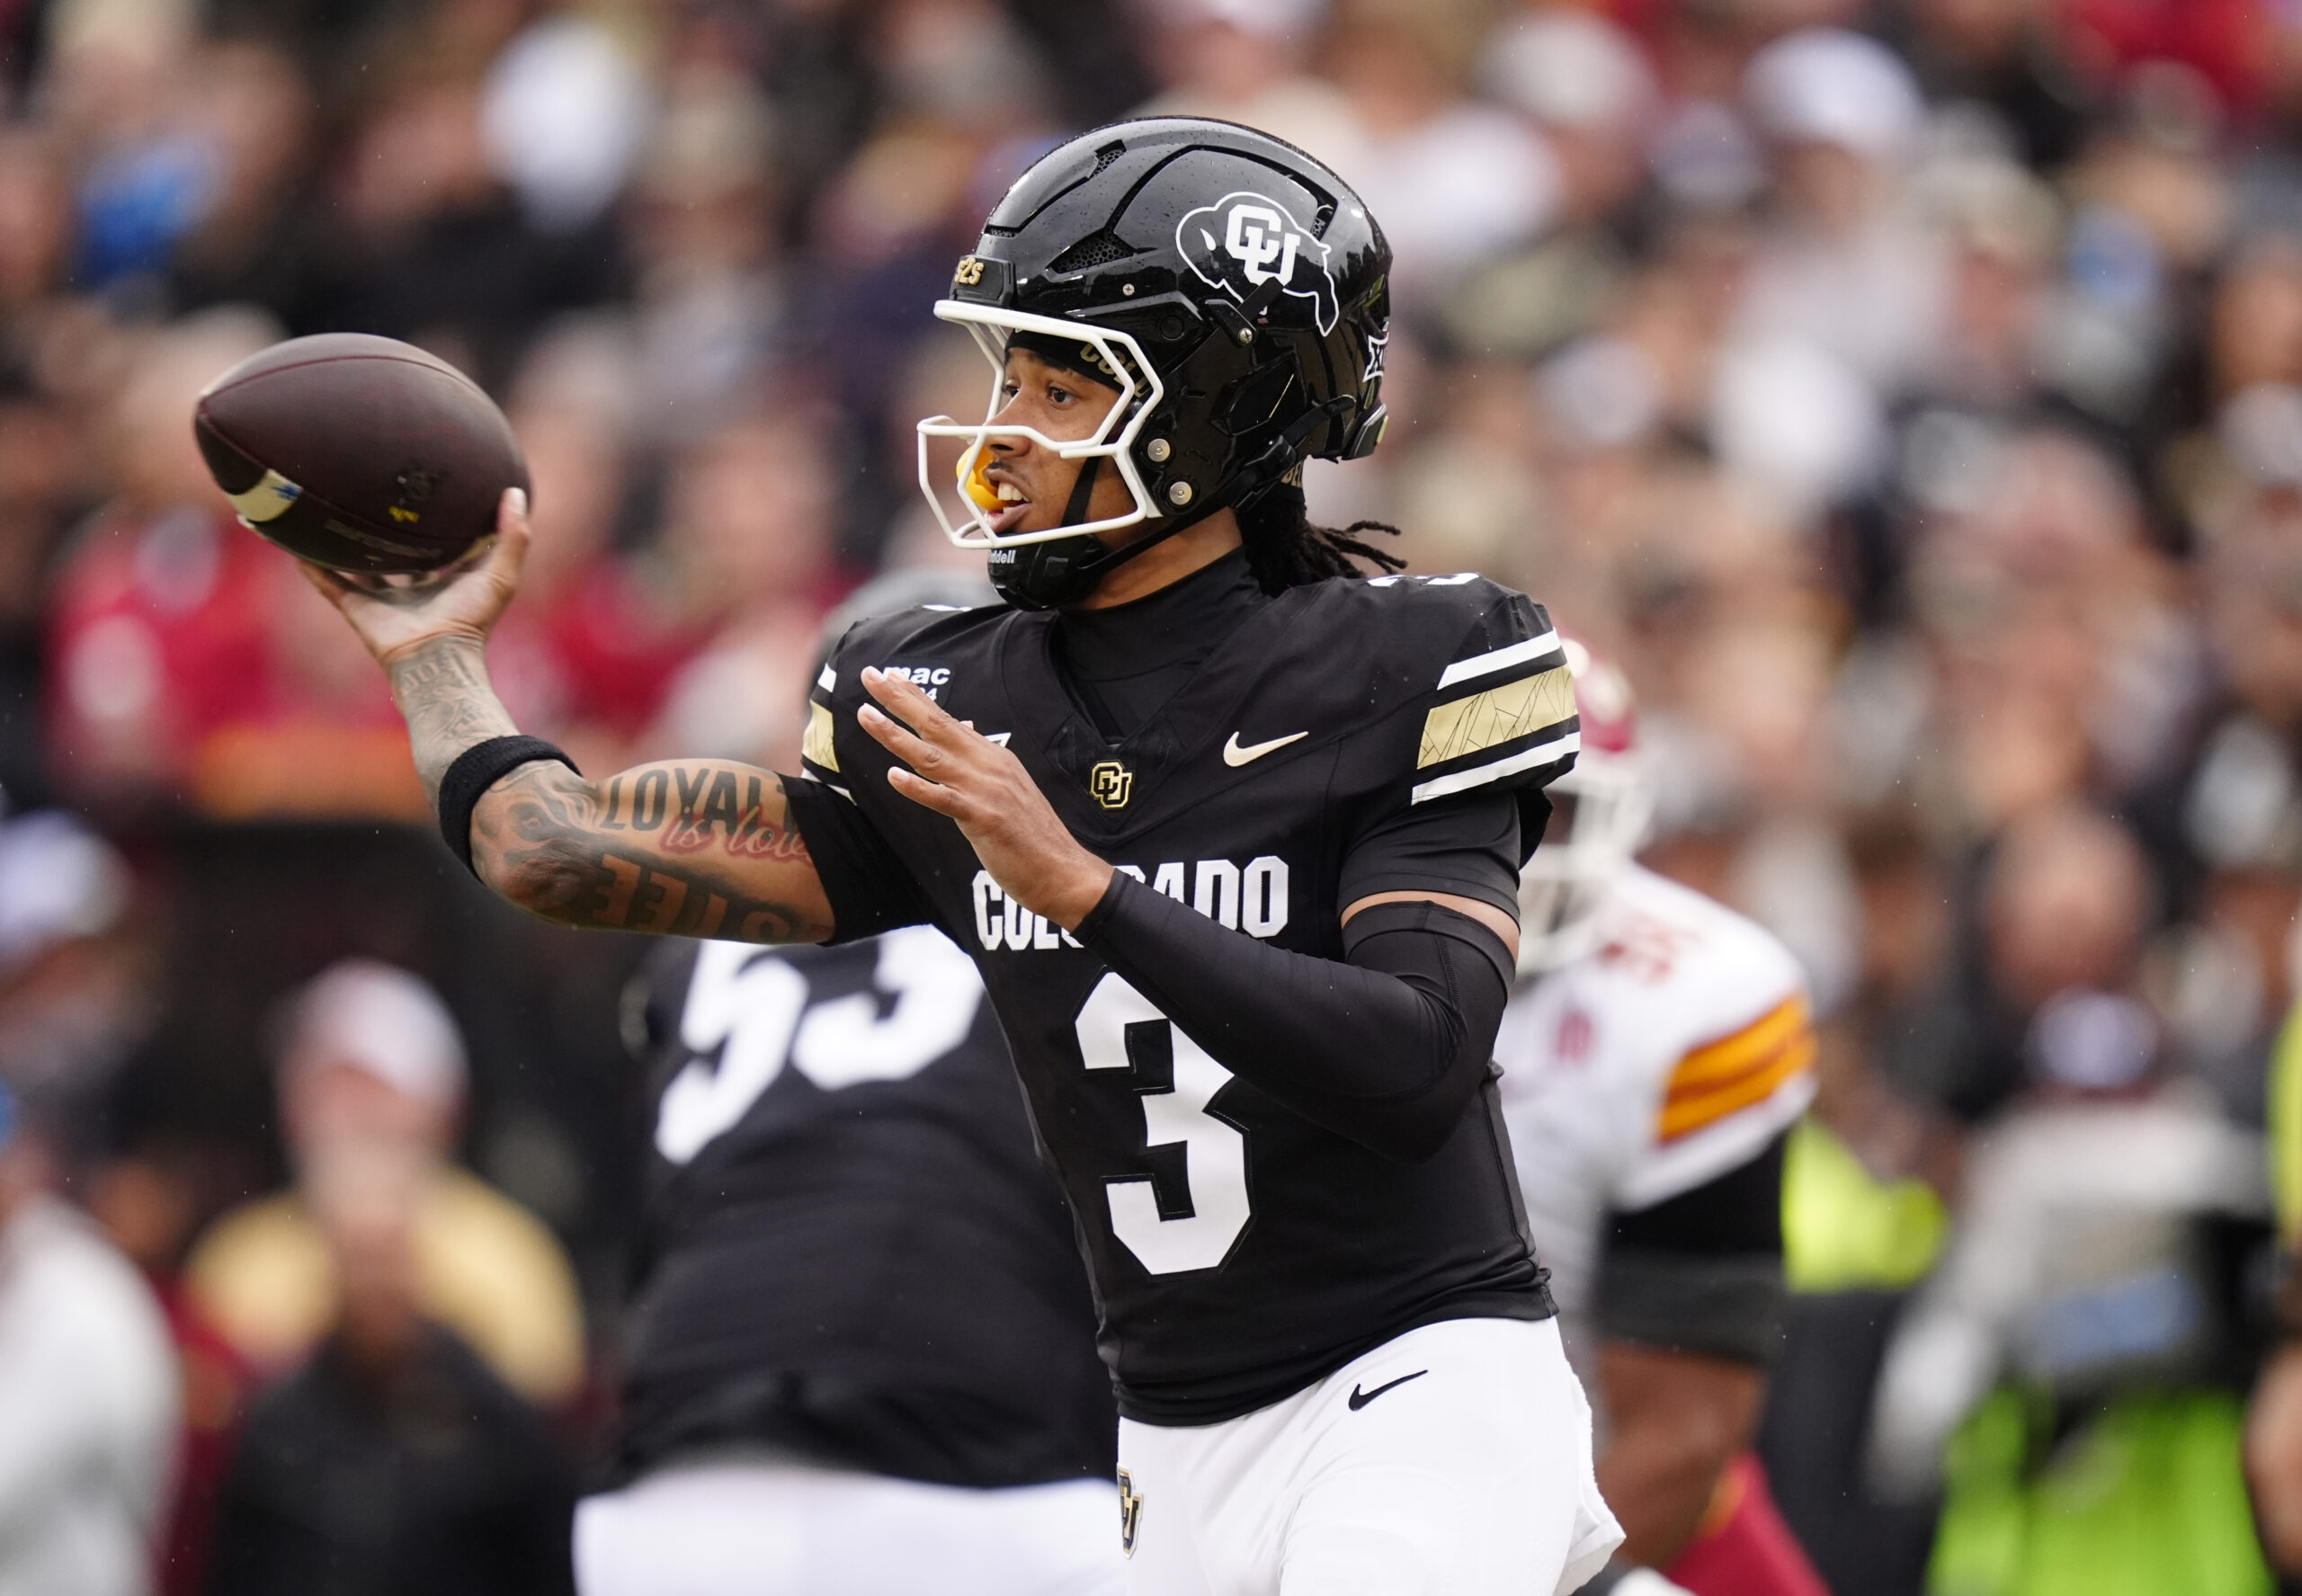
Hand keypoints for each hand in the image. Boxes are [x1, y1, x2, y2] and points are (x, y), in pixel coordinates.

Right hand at [300, 487, 530, 669]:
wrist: (436, 658)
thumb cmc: (472, 619)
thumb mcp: (502, 573)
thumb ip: (513, 535)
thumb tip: (514, 491)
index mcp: (448, 579)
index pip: (441, 544)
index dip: (437, 521)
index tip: (427, 491)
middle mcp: (415, 588)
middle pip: (398, 553)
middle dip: (388, 530)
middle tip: (374, 494)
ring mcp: (385, 599)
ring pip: (360, 566)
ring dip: (344, 546)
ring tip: (328, 514)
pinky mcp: (359, 609)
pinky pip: (330, 583)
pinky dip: (313, 568)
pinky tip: (295, 546)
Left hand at [856, 667, 1113, 927]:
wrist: (1063, 871)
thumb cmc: (1032, 835)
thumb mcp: (1008, 786)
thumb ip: (982, 758)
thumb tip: (967, 727)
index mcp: (992, 757)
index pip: (947, 719)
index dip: (916, 696)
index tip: (888, 673)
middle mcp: (988, 765)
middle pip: (936, 725)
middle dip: (899, 699)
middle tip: (869, 675)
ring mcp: (986, 791)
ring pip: (932, 757)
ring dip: (896, 736)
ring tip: (866, 715)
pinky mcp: (984, 819)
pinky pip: (945, 801)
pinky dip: (918, 788)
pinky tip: (892, 776)